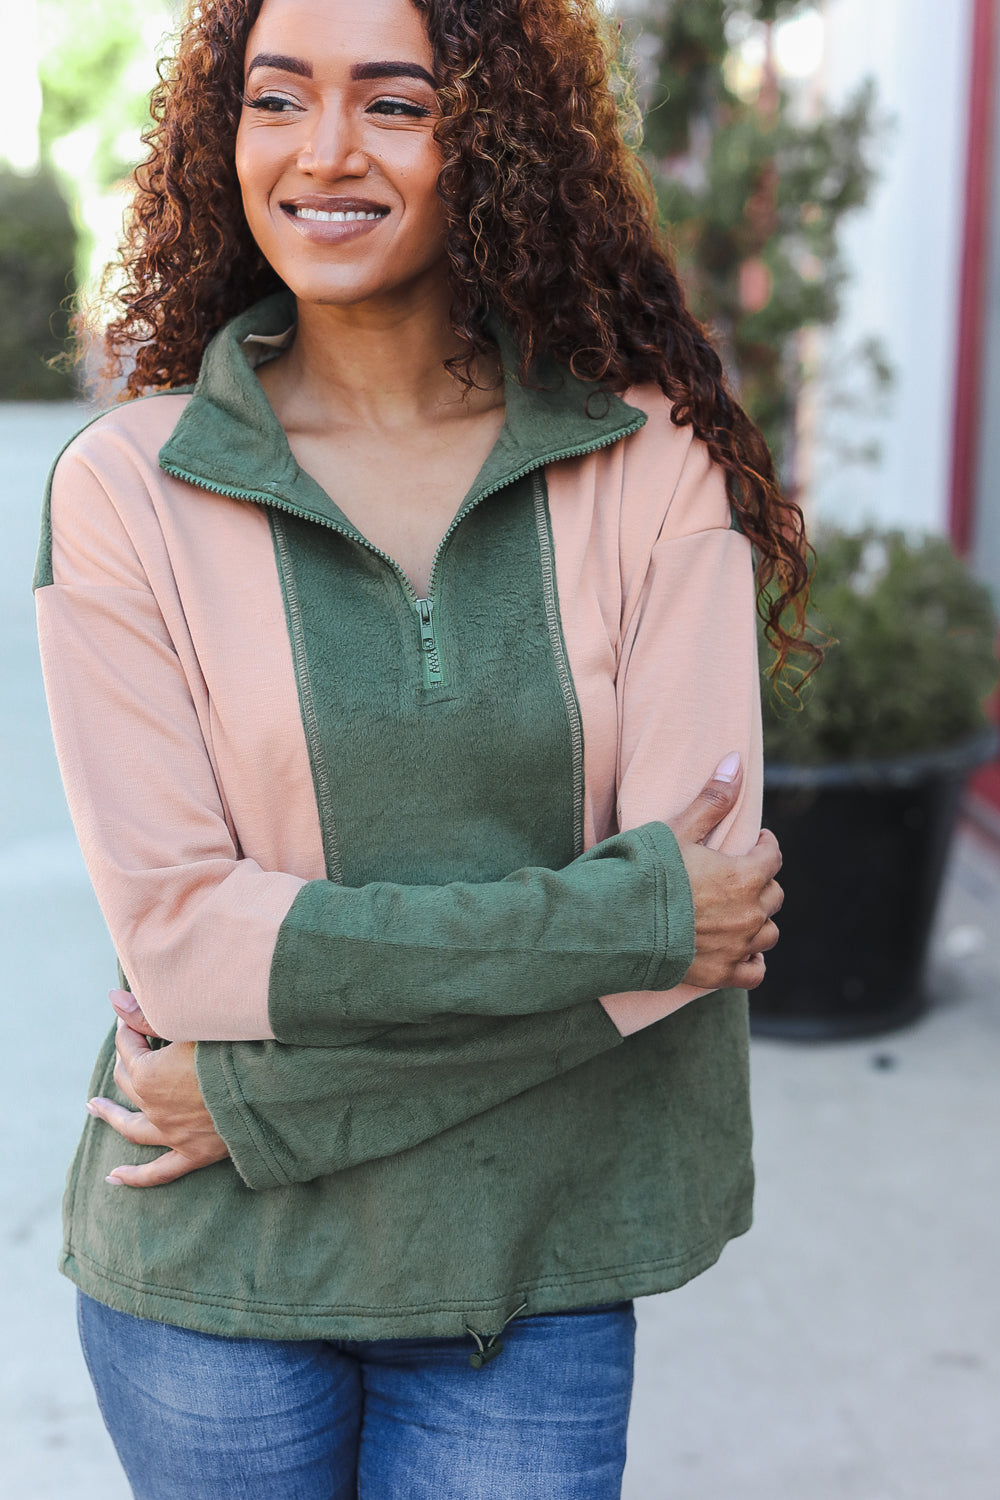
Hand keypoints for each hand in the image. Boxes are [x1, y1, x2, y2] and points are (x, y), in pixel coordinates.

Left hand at [86, 991, 228, 1187]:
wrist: (276, 1086)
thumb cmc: (238, 1047)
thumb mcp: (193, 1024)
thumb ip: (149, 1015)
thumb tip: (113, 999)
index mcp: (150, 1073)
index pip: (129, 1045)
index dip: (131, 1026)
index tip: (137, 1015)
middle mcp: (154, 1107)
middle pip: (128, 1080)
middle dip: (126, 1058)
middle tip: (131, 1043)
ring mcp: (172, 1134)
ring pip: (131, 1127)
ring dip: (111, 1115)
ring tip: (94, 1106)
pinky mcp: (194, 1153)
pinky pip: (158, 1171)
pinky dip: (135, 1176)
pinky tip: (115, 1178)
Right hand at [668, 753, 782, 990]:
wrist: (617, 925)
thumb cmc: (645, 872)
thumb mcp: (678, 829)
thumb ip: (712, 799)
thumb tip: (736, 760)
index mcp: (744, 875)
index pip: (772, 857)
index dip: (765, 845)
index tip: (755, 842)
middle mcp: (749, 913)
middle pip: (774, 895)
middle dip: (761, 882)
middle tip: (741, 876)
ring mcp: (737, 946)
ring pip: (768, 933)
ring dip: (759, 920)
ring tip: (741, 912)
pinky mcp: (720, 973)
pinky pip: (755, 971)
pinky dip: (753, 960)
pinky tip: (743, 950)